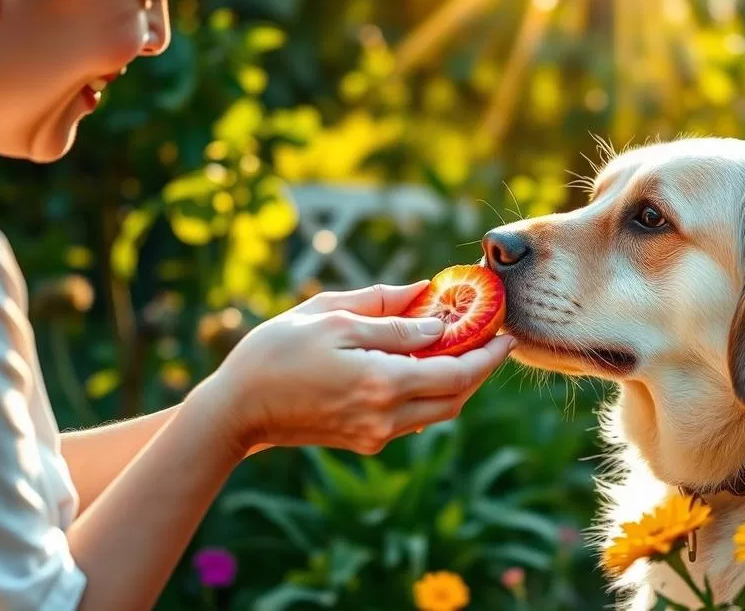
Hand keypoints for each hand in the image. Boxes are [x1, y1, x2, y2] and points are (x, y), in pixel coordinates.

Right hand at [205, 282, 515, 455]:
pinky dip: (429, 391)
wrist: (237, 409)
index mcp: (382, 383)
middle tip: (492, 339)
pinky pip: (413, 417)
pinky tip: (425, 364)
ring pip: (437, 411)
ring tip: (463, 347)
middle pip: (456, 398)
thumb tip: (432, 304)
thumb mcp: (333, 317)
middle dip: (480, 369)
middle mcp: (386, 417)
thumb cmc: (277, 352)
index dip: (487, 355)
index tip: (507, 333)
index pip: (457, 374)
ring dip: (457, 382)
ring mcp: (376, 435)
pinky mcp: (364, 440)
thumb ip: (389, 312)